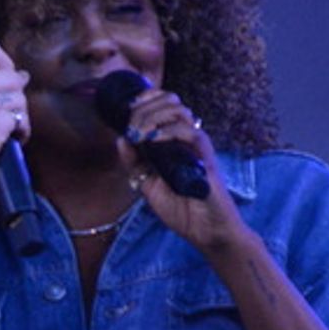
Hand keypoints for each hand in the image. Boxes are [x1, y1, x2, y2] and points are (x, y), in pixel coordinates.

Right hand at [0, 38, 29, 196]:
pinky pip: (21, 119)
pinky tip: (9, 141)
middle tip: (6, 114)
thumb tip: (22, 75)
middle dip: (14, 96)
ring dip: (19, 116)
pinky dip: (21, 132)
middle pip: (12, 76)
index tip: (5, 80)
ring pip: (19, 98)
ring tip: (6, 130)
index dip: (4, 63)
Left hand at [115, 88, 246, 254]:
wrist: (205, 231)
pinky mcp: (207, 159)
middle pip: (171, 103)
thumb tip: (121, 138)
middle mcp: (185, 139)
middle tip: (132, 123)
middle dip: (146, 107)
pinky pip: (192, 135)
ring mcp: (197, 147)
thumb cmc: (180, 208)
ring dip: (155, 116)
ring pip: (181, 113)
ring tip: (140, 132)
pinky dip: (170, 132)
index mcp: (173, 140)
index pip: (164, 105)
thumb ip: (134, 162)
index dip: (148, 98)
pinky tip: (154, 139)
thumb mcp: (147, 184)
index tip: (130, 105)